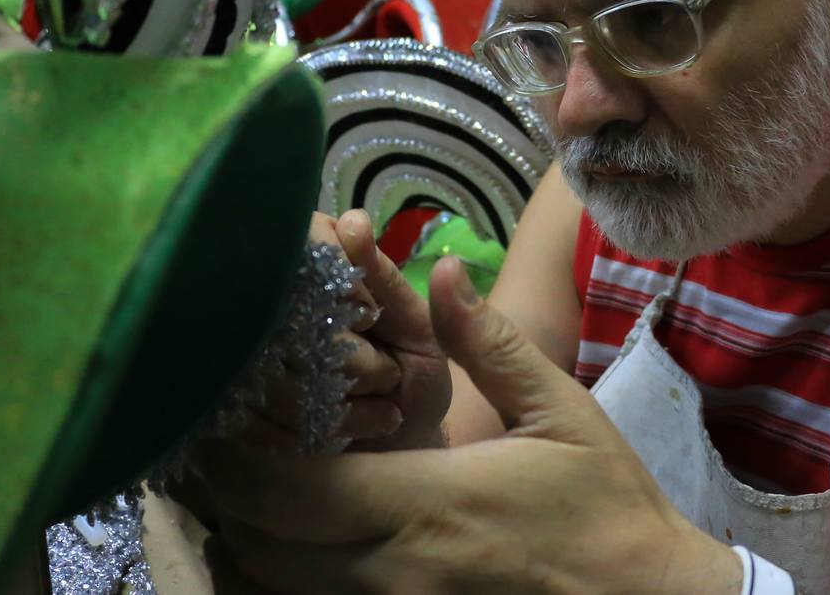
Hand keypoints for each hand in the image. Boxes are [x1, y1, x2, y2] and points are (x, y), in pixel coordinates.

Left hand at [201, 256, 742, 593]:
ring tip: (251, 479)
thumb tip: (439, 266)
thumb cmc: (607, 504)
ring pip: (271, 585)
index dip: (237, 455)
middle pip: (260, 542)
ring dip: (248, 535)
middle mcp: (396, 571)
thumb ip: (490, 343)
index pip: (293, 488)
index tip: (221, 406)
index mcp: (431, 502)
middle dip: (228, 490)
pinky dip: (280, 577)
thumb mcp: (562, 411)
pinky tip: (296, 536)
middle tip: (222, 434)